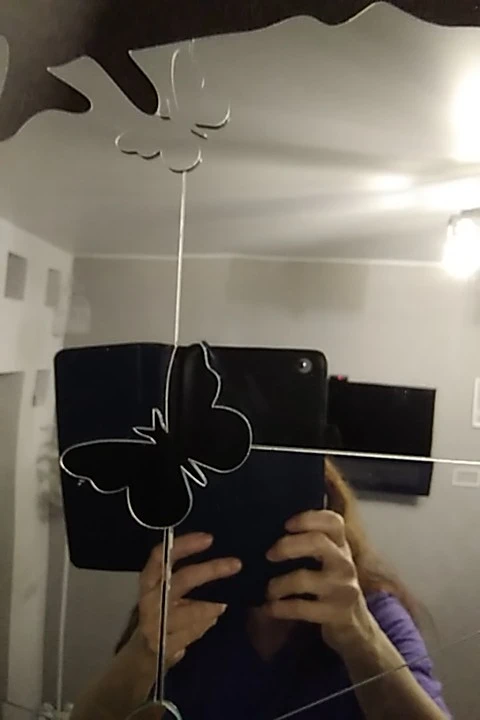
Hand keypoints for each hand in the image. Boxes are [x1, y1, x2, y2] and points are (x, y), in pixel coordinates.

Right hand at [137, 533, 241, 667]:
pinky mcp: (164, 646)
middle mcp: (149, 600)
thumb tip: (215, 560)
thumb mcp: (165, 591)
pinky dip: (205, 625)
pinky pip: (193, 632)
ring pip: (192, 610)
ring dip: (211, 607)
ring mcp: (154, 624)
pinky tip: (211, 619)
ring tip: (222, 604)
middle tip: (236, 564)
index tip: (209, 539)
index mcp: (148, 580)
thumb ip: (183, 575)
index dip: (184, 545)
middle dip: (211, 570)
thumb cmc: (159, 613)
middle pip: (183, 579)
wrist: (141, 654)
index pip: (162, 556)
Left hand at [265, 510, 375, 655]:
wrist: (357, 627)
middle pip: (317, 541)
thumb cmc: (333, 585)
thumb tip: (272, 531)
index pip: (333, 521)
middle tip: (269, 555)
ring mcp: (343, 588)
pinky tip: (269, 608)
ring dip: (278, 584)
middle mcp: (345, 562)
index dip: (308, 518)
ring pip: (304, 578)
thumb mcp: (330, 560)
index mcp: (341, 546)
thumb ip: (312, 543)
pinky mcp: (337, 613)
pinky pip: (301, 607)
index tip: (286, 524)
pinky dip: (280, 608)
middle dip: (287, 545)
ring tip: (268, 590)